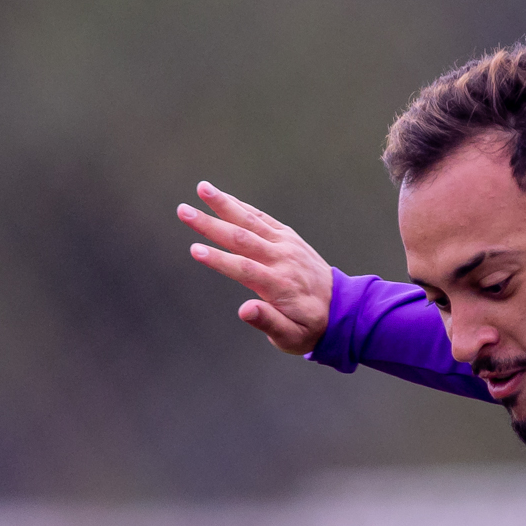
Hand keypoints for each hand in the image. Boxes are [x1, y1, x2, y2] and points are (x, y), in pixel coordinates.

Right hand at [179, 181, 333, 355]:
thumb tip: (244, 310)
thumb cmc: (309, 328)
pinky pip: (262, 218)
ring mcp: (286, 245)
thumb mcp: (291, 338)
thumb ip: (269, 323)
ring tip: (201, 188)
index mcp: (279, 286)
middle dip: (210, 224)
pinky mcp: (288, 237)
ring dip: (224, 204)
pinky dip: (242, 207)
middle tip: (183, 211)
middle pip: (242, 238)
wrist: (341, 310)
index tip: (195, 250)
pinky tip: (224, 198)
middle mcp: (282, 260)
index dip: (219, 260)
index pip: (244, 269)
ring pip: (251, 221)